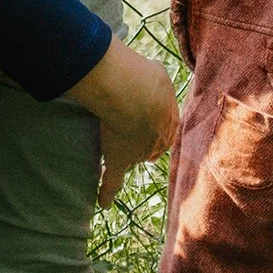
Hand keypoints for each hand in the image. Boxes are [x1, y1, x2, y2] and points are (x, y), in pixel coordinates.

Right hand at [65, 38, 179, 203]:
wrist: (134, 94)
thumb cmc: (147, 80)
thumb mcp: (157, 72)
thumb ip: (156, 76)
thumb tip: (150, 69)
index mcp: (170, 120)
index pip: (165, 127)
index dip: (155, 122)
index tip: (146, 118)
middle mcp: (158, 139)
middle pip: (152, 143)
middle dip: (145, 138)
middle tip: (132, 129)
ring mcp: (139, 152)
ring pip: (134, 156)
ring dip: (126, 151)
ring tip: (115, 145)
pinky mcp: (119, 160)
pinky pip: (112, 181)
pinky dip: (107, 192)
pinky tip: (102, 204)